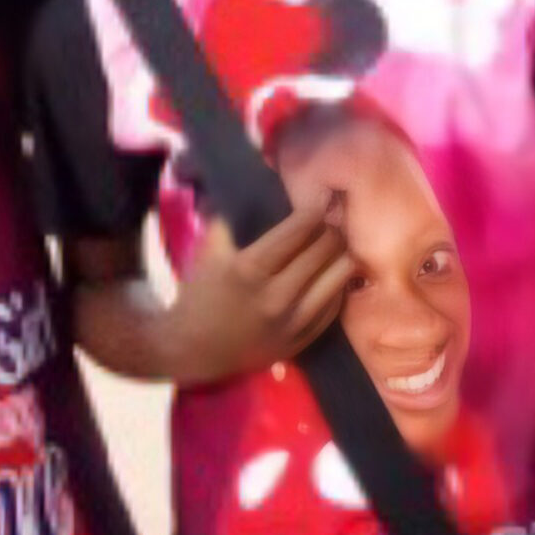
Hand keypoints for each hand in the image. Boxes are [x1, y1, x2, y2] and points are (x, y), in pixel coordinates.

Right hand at [159, 207, 353, 387]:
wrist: (194, 350)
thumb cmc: (201, 294)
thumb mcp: (209, 250)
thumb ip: (230, 216)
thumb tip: (250, 185)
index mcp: (251, 268)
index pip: (300, 228)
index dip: (315, 208)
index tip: (320, 199)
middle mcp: (277, 295)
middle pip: (326, 249)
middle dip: (331, 228)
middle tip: (330, 220)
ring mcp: (292, 322)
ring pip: (339, 276)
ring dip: (340, 254)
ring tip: (334, 245)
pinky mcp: (302, 341)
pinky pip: (336, 306)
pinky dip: (337, 285)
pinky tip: (331, 273)